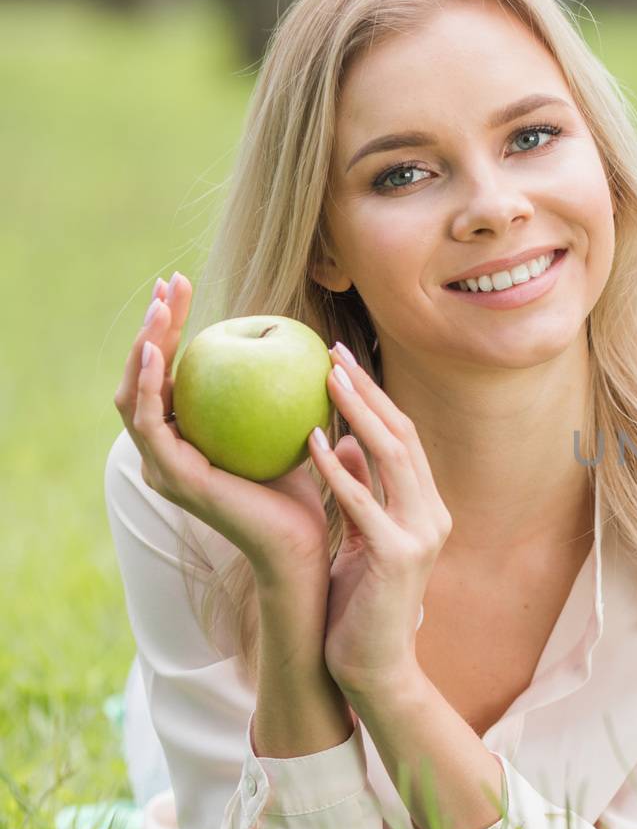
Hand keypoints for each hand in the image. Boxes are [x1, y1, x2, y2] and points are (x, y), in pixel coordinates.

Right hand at [112, 273, 330, 585]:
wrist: (303, 546)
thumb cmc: (304, 489)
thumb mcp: (293, 428)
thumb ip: (286, 393)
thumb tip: (310, 344)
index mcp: (186, 438)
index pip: (170, 372)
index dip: (172, 327)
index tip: (184, 284)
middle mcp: (165, 451)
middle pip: (144, 376)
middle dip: (152, 326)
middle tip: (168, 283)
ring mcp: (163, 466)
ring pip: (134, 394)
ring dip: (144, 346)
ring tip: (160, 307)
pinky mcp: (174, 477)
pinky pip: (150, 423)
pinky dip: (148, 386)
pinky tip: (159, 353)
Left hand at [310, 342, 452, 698]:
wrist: (375, 669)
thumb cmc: (360, 608)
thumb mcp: (362, 540)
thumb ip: (361, 493)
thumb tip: (346, 440)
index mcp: (427, 509)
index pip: (404, 439)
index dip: (375, 397)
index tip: (341, 361)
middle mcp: (432, 514)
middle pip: (403, 436)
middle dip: (368, 389)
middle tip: (332, 352)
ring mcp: (420, 534)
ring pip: (392, 455)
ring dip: (358, 411)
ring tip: (325, 379)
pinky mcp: (397, 555)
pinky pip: (363, 500)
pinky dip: (339, 467)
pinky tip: (312, 439)